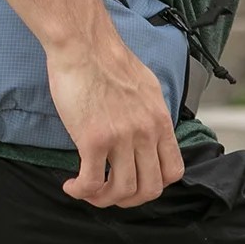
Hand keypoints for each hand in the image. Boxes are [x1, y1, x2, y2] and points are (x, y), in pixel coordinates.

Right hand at [47, 32, 184, 206]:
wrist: (83, 44)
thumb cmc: (106, 59)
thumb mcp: (146, 86)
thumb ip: (149, 114)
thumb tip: (146, 132)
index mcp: (160, 120)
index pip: (173, 171)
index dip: (154, 185)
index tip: (135, 182)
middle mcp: (146, 132)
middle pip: (149, 189)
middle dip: (128, 200)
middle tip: (109, 193)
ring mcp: (121, 137)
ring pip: (122, 191)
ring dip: (102, 199)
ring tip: (86, 190)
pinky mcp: (94, 139)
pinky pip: (92, 182)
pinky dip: (81, 191)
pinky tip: (71, 186)